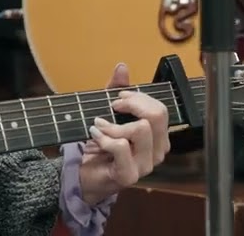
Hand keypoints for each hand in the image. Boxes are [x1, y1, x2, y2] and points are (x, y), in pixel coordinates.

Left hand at [78, 63, 169, 204]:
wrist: (83, 174)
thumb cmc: (101, 144)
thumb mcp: (108, 112)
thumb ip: (117, 90)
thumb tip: (122, 67)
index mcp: (158, 137)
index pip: (160, 110)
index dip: (139, 98)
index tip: (118, 98)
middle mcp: (157, 151)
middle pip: (156, 116)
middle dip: (131, 105)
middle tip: (111, 107)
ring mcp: (145, 165)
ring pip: (140, 130)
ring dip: (113, 124)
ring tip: (98, 125)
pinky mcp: (129, 175)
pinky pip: (121, 146)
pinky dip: (104, 137)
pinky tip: (94, 135)